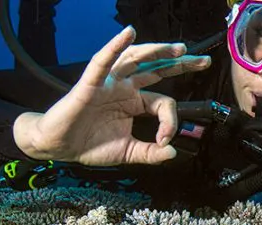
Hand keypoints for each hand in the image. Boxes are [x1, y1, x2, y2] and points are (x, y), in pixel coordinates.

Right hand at [13, 26, 210, 165]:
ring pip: (136, 60)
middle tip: (203, 61)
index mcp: (135, 102)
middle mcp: (125, 88)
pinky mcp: (90, 84)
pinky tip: (128, 34)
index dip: (170, 121)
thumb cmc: (90, 145)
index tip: (165, 140)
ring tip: (177, 48)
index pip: (164, 102)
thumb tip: (173, 154)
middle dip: (180, 64)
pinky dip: (115, 46)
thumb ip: (150, 154)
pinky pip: (103, 62)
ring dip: (157, 51)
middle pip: (157, 69)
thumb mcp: (128, 153)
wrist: (58, 146)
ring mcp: (109, 83)